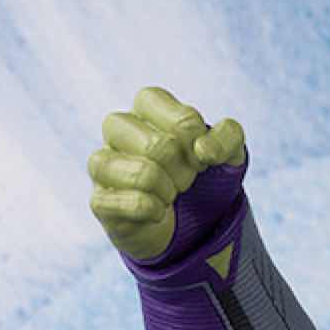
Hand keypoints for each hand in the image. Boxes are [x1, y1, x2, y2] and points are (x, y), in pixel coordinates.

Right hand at [87, 87, 246, 260]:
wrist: (183, 224)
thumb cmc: (200, 177)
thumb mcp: (228, 154)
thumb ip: (229, 136)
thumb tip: (203, 150)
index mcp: (148, 106)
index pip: (184, 122)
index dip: (200, 148)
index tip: (201, 160)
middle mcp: (119, 127)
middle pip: (161, 148)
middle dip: (184, 173)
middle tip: (183, 181)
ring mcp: (104, 163)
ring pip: (143, 174)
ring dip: (167, 191)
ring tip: (168, 195)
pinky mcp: (100, 199)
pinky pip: (128, 204)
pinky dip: (152, 211)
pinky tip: (157, 212)